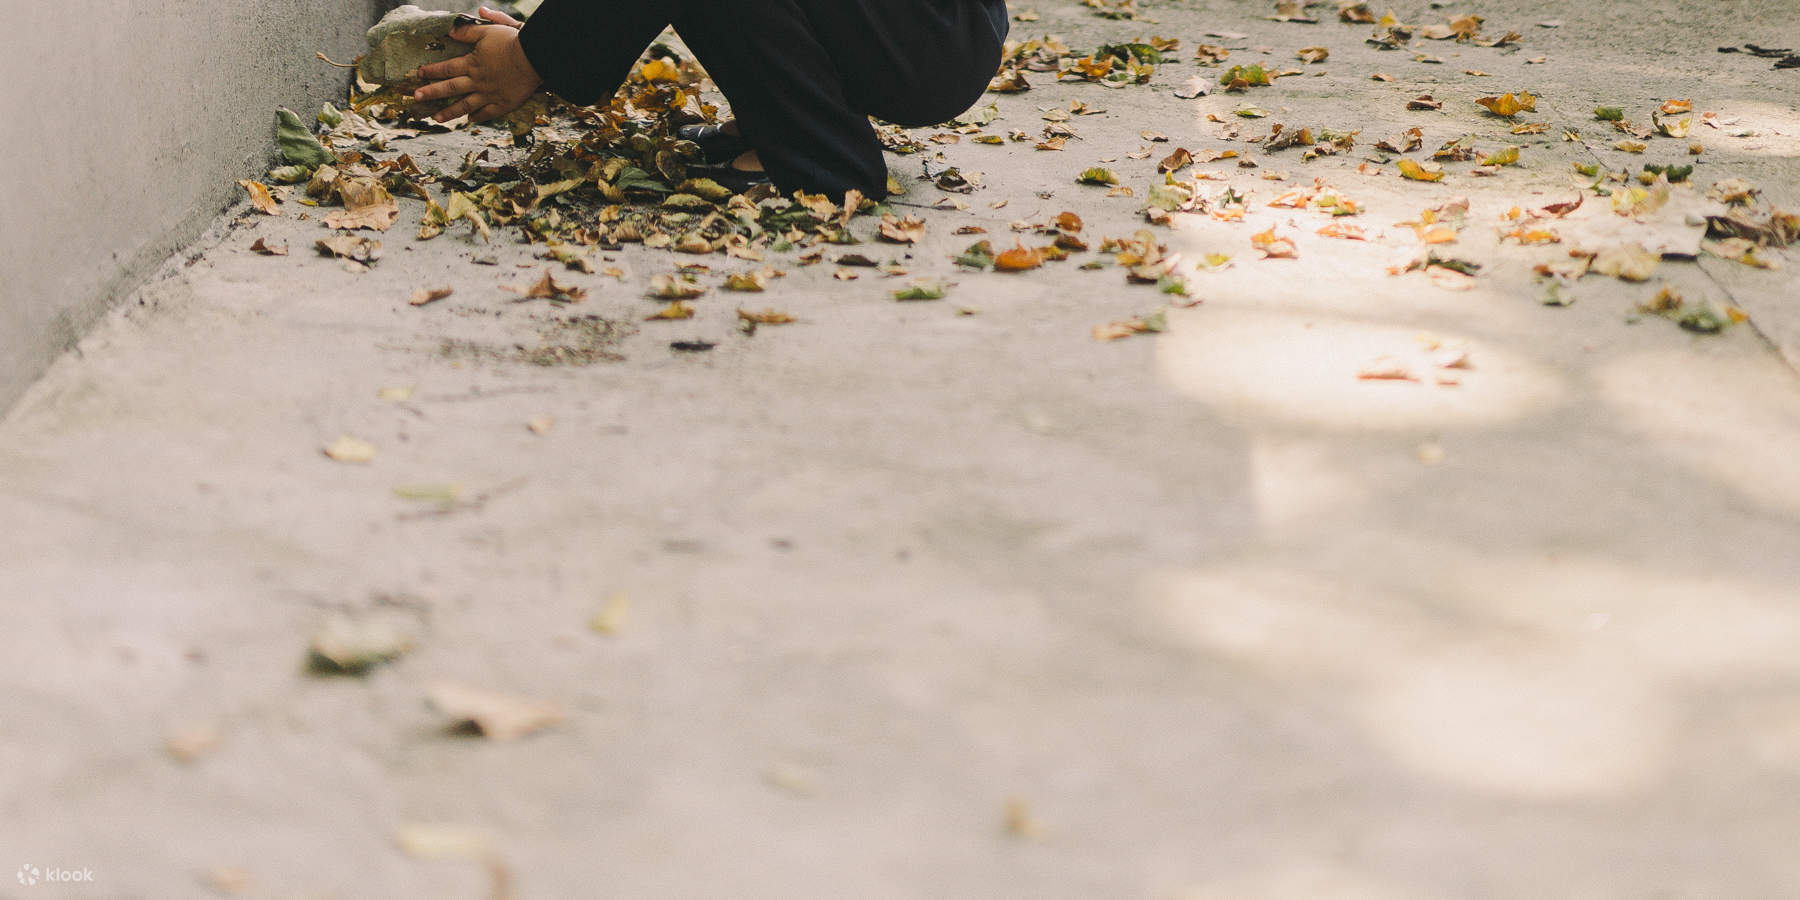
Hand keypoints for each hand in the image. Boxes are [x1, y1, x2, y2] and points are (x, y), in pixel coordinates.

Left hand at [413, 7, 542, 122]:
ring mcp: (490, 95)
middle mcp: (477, 81)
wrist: (535, 58)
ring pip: (465, 105)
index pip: (446, 68)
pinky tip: (470, 119)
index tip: (419, 74)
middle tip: (417, 98)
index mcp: (472, 64)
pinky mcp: (504, 103)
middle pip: (450, 88)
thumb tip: (450, 31)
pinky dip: (478, 116)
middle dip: (432, 93)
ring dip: (449, 112)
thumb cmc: (512, 42)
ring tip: (436, 118)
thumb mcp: (487, 32)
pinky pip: (488, 113)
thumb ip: (467, 32)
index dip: (432, 71)